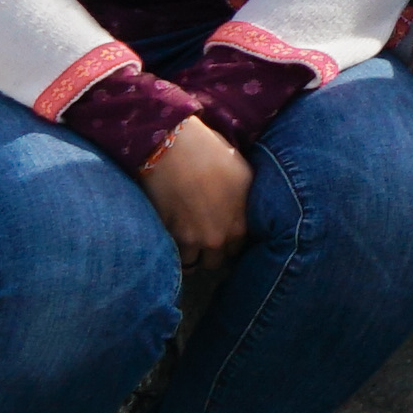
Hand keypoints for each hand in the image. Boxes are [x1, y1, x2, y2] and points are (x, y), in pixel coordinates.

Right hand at [139, 118, 253, 260]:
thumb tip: (242, 208)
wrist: (172, 148)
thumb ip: (245, 200)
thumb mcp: (243, 174)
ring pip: (192, 264)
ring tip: (184, 242)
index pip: (237, 250)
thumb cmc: (210, 153)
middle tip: (202, 240)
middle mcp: (217, 237)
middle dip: (210, 254)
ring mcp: (191, 239)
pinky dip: (171, 249)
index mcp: (240, 224)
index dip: (229, 243)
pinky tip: (170, 237)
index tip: (221, 236)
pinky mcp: (167, 234)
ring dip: (189, 255)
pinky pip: (171, 253)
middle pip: (215, 262)